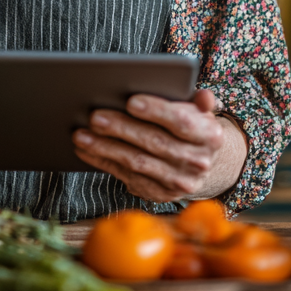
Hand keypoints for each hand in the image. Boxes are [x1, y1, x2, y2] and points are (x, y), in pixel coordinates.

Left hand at [72, 89, 246, 202]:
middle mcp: (197, 163)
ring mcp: (178, 182)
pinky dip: (103, 162)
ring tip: (81, 134)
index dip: (156, 111)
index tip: (131, 101)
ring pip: (137, 163)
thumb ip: (199, 101)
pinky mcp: (159, 194)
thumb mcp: (199, 111)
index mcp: (210, 136)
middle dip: (122, 128)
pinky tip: (85, 150)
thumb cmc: (192, 126)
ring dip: (106, 148)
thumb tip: (204, 96)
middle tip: (94, 116)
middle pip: (154, 143)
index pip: (182, 122)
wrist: (200, 163)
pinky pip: (126, 177)